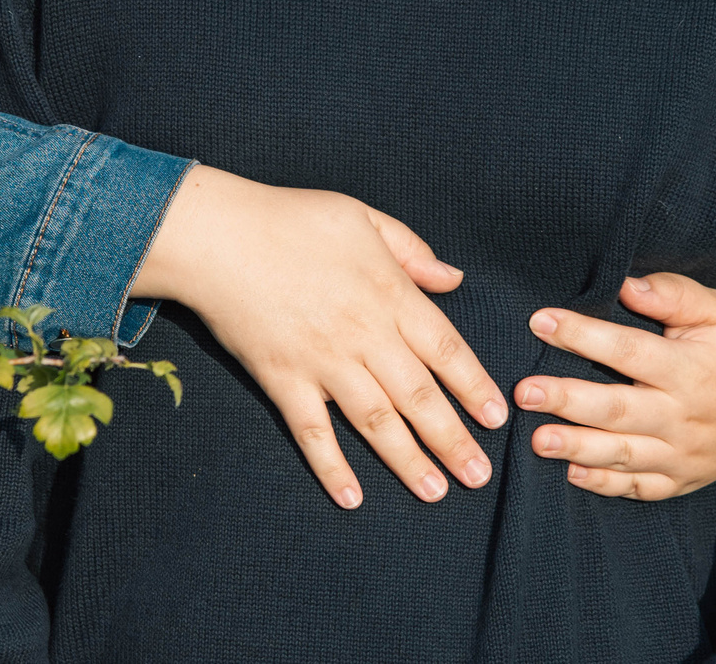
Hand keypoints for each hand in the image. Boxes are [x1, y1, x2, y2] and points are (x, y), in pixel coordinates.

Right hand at [128, 164, 506, 509]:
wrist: (219, 236)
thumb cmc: (290, 219)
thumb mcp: (362, 217)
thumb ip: (410, 249)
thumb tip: (452, 279)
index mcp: (388, 293)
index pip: (446, 348)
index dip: (473, 386)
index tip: (496, 418)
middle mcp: (363, 334)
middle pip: (419, 396)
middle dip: (453, 439)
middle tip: (478, 476)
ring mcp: (323, 362)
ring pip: (376, 421)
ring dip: (408, 461)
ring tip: (435, 492)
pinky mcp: (283, 380)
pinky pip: (313, 432)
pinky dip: (332, 467)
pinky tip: (352, 498)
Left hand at [514, 272, 715, 499]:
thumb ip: (673, 295)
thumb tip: (627, 285)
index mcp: (688, 369)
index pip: (628, 350)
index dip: (582, 335)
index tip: (540, 321)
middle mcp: (683, 415)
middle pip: (617, 408)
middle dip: (567, 400)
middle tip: (524, 392)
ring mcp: (683, 453)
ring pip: (623, 454)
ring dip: (577, 448)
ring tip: (537, 441)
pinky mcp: (683, 479)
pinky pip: (640, 487)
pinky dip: (606, 484)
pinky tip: (572, 474)